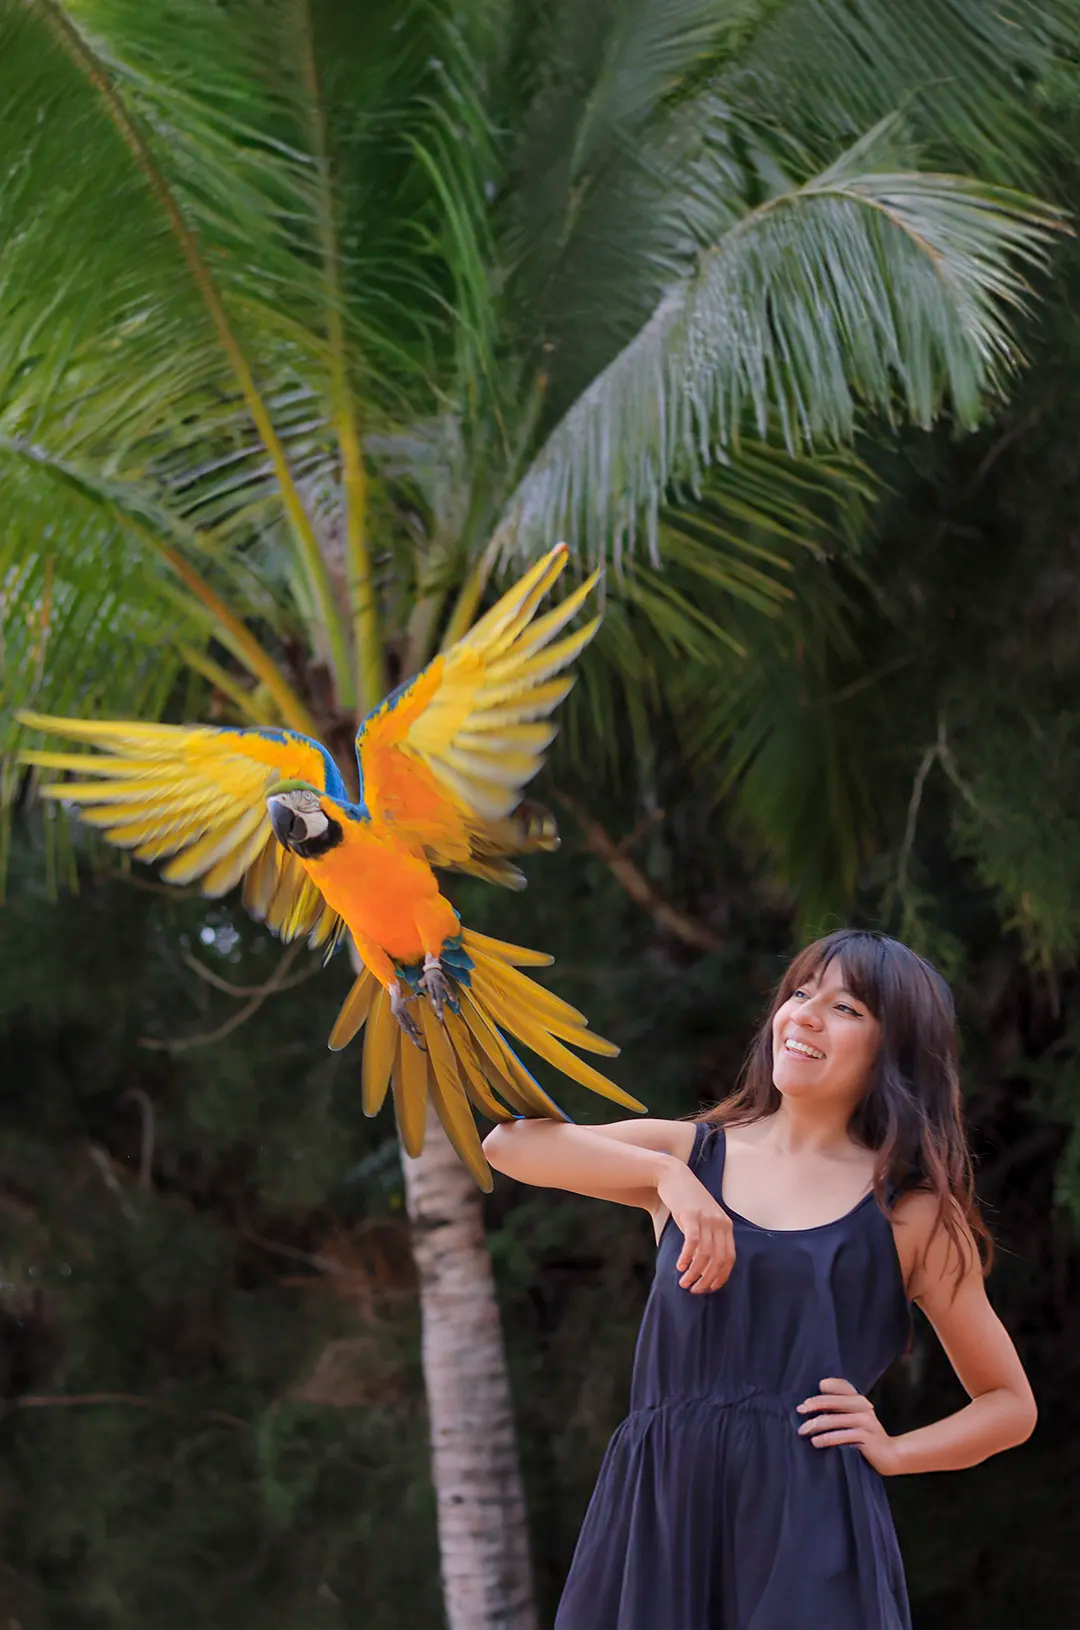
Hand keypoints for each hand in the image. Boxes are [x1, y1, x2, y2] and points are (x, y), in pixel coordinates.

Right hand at [657, 1157, 735, 1292]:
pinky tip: (680, 1266)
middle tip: (694, 1290)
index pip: (730, 1258)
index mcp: (726, 1226)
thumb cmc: (687, 1201)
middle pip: (719, 1260)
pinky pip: (693, 1242)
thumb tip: (703, 1266)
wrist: (674, 1176)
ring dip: (695, 1273)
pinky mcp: (691, 1215)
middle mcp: (720, 1223)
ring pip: (705, 1254)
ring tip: (684, 1283)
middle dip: (707, 1280)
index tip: (709, 1288)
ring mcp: (707, 1218)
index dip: (721, 1277)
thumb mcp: (703, 1219)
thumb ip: (707, 1238)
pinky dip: (687, 1258)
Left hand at [796, 1377, 900, 1474]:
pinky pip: (841, 1436)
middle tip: (799, 1411)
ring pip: (834, 1420)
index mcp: (859, 1400)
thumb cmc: (867, 1435)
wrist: (890, 1454)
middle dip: (814, 1405)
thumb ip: (841, 1407)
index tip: (807, 1401)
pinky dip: (825, 1439)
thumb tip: (814, 1401)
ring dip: (815, 1425)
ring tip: (802, 1431)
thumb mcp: (856, 1417)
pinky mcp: (865, 1437)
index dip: (824, 1389)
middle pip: (833, 1401)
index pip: (842, 1386)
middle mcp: (863, 1407)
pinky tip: (815, 1442)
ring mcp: (865, 1422)